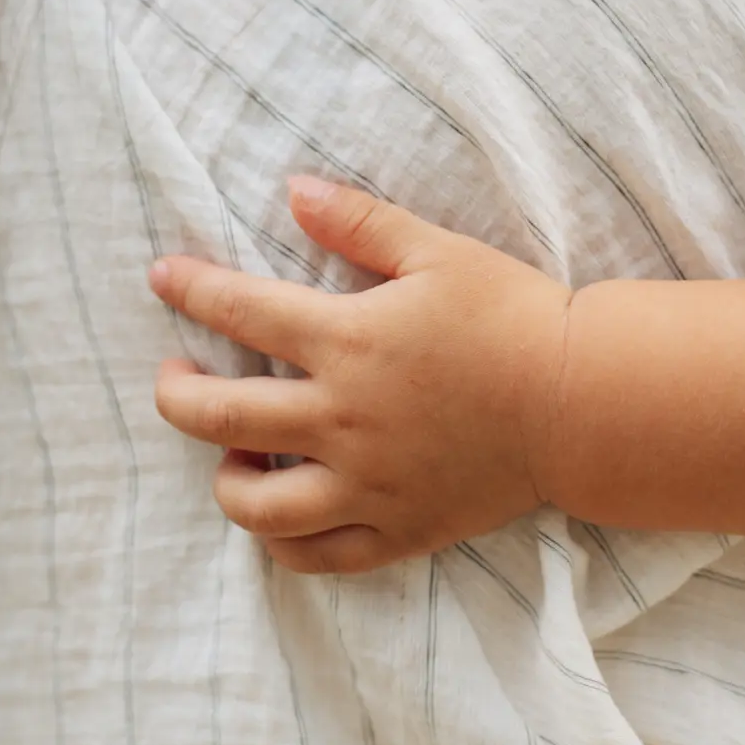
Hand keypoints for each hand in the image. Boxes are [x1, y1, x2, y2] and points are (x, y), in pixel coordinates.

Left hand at [149, 176, 572, 574]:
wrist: (582, 400)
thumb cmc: (514, 316)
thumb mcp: (438, 252)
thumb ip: (360, 222)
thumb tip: (294, 189)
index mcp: (350, 341)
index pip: (240, 311)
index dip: (191, 290)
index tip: (162, 278)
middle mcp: (344, 419)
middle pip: (219, 415)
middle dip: (177, 394)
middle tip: (173, 378)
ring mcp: (368, 483)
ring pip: (256, 505)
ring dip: (224, 479)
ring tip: (229, 456)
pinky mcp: (399, 529)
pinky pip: (317, 556)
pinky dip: (281, 543)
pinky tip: (278, 515)